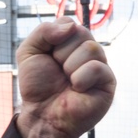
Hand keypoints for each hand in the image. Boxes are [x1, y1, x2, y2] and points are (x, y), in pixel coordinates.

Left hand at [15, 17, 115, 137]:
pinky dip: (80, 79)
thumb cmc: (37, 86)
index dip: (53, 39)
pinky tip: (77, 89)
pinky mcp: (108, 81)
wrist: (42, 114)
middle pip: (80, 32)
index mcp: (71, 42)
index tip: (48, 56)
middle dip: (60, 53)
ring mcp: (100, 65)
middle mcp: (88, 51)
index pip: (68, 23)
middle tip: (58, 71)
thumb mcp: (29, 52)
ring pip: (90, 48)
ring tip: (67, 82)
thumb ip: (43, 31)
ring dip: (69, 67)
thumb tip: (71, 26)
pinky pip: (96, 67)